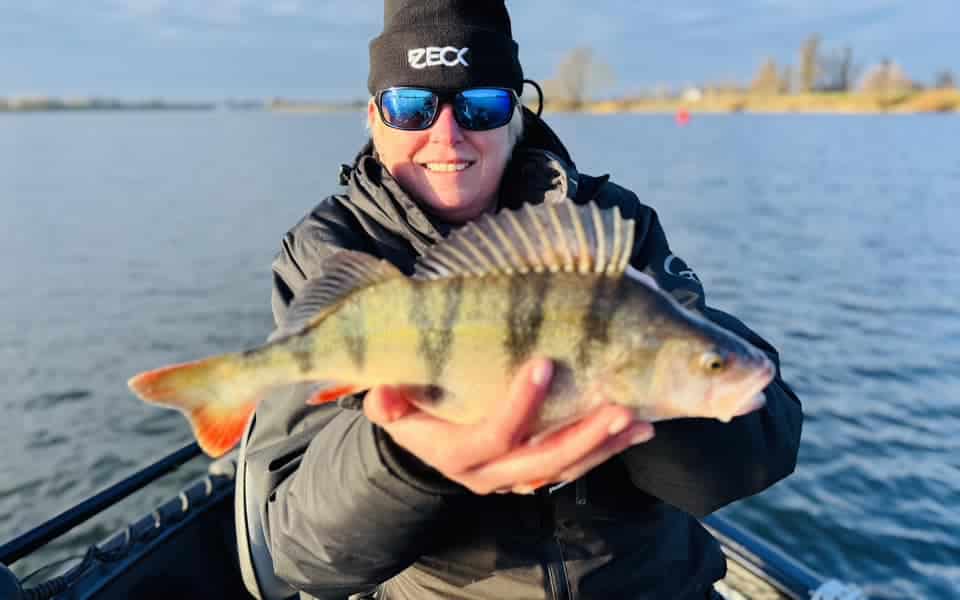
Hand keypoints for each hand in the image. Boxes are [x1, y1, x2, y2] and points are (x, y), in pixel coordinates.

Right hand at [363, 359, 654, 494]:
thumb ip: (386, 400)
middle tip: (619, 409)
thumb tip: (382, 390)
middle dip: (585, 437)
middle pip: (543, 461)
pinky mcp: (536, 473)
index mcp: (456, 454)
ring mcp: (517, 478)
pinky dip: (605, 448)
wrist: (425, 445)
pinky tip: (636, 429)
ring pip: (567, 468)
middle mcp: (490, 475)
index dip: (519, 404)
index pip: (493, 434)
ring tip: (640, 422)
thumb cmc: (413, 412)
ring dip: (606, 446)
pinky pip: (574, 466)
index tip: (545, 363)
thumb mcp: (392, 406)